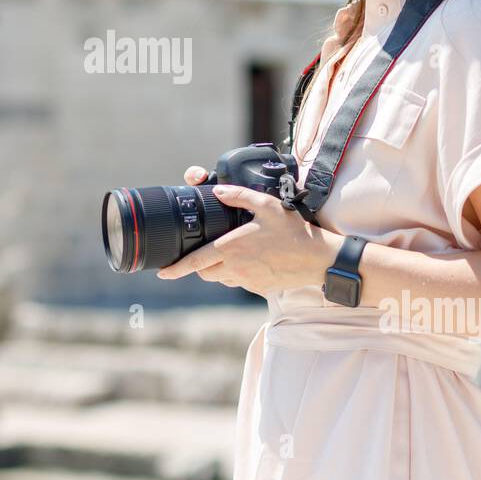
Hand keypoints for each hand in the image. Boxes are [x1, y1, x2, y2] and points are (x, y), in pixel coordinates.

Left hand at [157, 165, 342, 295]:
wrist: (318, 259)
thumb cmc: (293, 231)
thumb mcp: (267, 205)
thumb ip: (239, 196)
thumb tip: (217, 190)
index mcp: (231, 248)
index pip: (195, 262)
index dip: (176, 269)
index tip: (162, 273)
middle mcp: (235, 268)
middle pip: (204, 273)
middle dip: (199, 265)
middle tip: (206, 251)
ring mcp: (247, 281)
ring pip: (221, 279)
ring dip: (218, 269)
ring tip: (232, 253)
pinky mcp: (258, 289)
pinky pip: (239, 283)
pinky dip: (237, 274)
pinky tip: (253, 260)